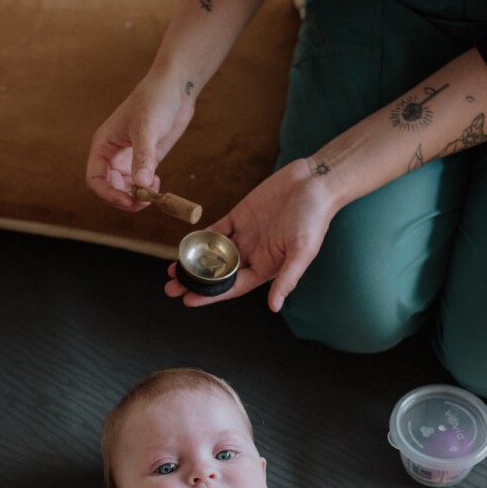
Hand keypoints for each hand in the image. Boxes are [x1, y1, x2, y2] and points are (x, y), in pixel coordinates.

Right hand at [86, 70, 195, 209]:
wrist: (175, 88)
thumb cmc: (154, 100)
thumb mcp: (147, 128)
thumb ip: (143, 157)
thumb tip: (141, 185)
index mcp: (103, 145)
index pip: (95, 179)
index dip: (108, 194)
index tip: (128, 201)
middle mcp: (112, 155)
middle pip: (109, 188)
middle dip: (123, 198)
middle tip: (144, 202)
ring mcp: (129, 159)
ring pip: (125, 189)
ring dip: (136, 198)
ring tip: (152, 195)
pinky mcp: (146, 161)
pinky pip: (141, 184)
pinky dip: (148, 190)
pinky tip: (158, 185)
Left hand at [164, 157, 338, 312]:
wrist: (315, 182)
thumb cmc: (314, 218)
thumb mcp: (302, 251)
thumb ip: (287, 278)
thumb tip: (274, 306)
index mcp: (266, 268)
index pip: (232, 287)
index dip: (210, 296)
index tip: (188, 300)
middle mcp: (253, 255)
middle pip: (218, 274)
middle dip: (194, 282)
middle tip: (171, 288)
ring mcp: (245, 235)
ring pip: (213, 253)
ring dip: (193, 262)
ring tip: (171, 270)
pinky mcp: (240, 216)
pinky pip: (216, 230)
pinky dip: (201, 237)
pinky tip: (185, 244)